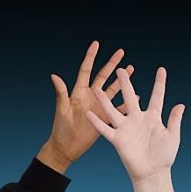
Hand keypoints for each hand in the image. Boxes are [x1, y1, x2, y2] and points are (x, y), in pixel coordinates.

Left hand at [37, 40, 133, 173]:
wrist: (66, 148)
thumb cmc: (61, 129)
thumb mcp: (62, 109)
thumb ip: (61, 92)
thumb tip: (54, 75)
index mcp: (79, 92)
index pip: (86, 69)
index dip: (91, 56)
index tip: (97, 43)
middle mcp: (90, 97)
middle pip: (103, 76)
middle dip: (112, 64)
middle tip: (121, 52)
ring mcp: (98, 107)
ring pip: (112, 90)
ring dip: (122, 80)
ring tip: (130, 69)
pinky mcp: (104, 118)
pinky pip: (118, 109)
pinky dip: (126, 104)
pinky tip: (135, 97)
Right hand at [87, 66, 183, 191]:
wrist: (152, 174)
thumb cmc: (164, 156)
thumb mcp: (172, 136)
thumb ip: (174, 120)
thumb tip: (180, 104)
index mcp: (152, 117)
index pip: (157, 96)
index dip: (159, 83)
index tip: (161, 69)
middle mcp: (137, 119)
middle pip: (130, 97)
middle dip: (126, 83)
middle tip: (121, 70)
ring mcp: (126, 129)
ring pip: (113, 111)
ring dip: (105, 100)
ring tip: (98, 88)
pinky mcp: (118, 140)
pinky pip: (105, 130)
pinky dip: (97, 122)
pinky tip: (89, 113)